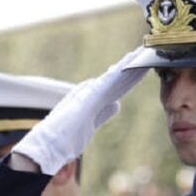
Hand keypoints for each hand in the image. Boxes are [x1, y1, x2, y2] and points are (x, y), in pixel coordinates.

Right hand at [13, 48, 147, 174]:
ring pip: (115, 76)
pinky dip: (121, 70)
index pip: (118, 87)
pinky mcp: (89, 96)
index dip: (131, 77)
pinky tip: (132, 61)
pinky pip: (109, 80)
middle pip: (118, 78)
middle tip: (147, 51)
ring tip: (144, 50)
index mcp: (93, 100)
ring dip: (130, 63)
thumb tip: (116, 105)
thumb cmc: (64, 139)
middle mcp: (90, 92)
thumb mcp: (90, 126)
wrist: (48, 145)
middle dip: (133, 66)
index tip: (144, 66)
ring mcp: (89, 92)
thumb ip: (103, 114)